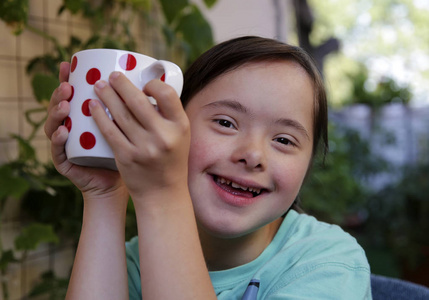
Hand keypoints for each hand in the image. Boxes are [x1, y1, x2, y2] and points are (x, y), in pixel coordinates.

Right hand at [44, 62, 126, 199]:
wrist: (121, 183)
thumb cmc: (128, 151)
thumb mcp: (130, 125)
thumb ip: (131, 107)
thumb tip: (148, 79)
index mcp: (84, 116)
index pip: (72, 94)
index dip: (66, 78)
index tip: (68, 64)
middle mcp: (71, 127)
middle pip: (59, 105)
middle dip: (60, 93)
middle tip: (68, 85)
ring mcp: (66, 144)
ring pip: (54, 124)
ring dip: (57, 112)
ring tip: (66, 104)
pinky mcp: (65, 162)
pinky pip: (57, 150)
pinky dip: (58, 139)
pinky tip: (64, 130)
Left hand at [89, 72, 190, 201]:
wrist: (163, 192)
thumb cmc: (171, 159)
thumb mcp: (180, 135)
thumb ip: (168, 115)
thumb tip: (149, 88)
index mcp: (180, 126)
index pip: (167, 94)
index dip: (152, 84)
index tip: (142, 83)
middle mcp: (163, 136)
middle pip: (138, 101)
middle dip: (121, 84)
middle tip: (111, 75)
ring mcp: (144, 147)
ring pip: (121, 114)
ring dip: (107, 96)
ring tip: (98, 85)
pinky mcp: (126, 157)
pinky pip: (110, 131)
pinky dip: (99, 116)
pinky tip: (93, 106)